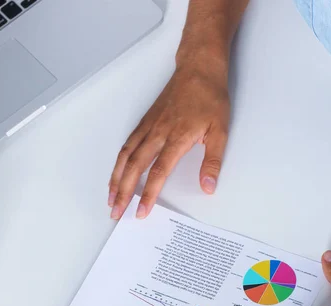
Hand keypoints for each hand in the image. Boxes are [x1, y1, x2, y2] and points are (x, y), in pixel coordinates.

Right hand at [108, 63, 229, 219]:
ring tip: (110, 198)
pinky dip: (118, 162)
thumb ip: (212, 162)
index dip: (149, 195)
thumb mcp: (220, 131)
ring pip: (125, 157)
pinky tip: (116, 173)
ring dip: (116, 179)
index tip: (142, 212)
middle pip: (134, 168)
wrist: (199, 67)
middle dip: (124, 193)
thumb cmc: (210, 97)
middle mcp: (158, 133)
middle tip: (117, 212)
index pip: (158, 173)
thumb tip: (208, 186)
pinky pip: (127, 145)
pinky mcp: (145, 122)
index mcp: (177, 138)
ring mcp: (148, 127)